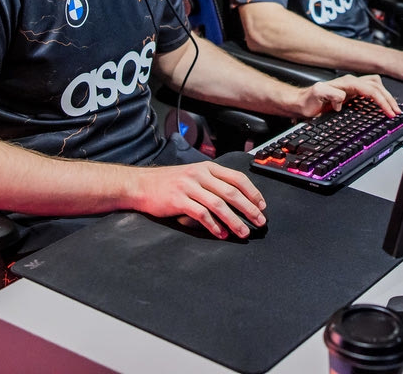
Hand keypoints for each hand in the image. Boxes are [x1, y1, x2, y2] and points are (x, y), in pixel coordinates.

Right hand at [134, 161, 265, 239]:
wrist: (141, 184)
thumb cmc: (169, 182)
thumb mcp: (194, 175)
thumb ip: (213, 183)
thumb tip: (237, 198)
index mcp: (208, 168)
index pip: (237, 178)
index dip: (252, 192)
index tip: (262, 205)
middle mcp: (200, 175)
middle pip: (232, 192)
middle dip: (249, 209)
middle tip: (259, 221)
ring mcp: (189, 186)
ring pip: (219, 204)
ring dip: (234, 220)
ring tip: (243, 232)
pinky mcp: (179, 200)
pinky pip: (201, 214)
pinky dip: (213, 225)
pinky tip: (220, 233)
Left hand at [293, 74, 401, 117]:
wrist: (299, 102)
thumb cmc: (306, 100)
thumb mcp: (317, 95)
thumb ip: (331, 94)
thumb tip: (344, 98)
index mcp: (346, 83)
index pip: (370, 89)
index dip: (382, 101)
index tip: (389, 112)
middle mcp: (350, 83)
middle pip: (377, 87)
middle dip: (388, 99)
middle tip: (396, 112)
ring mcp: (351, 88)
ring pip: (375, 87)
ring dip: (385, 97)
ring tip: (392, 108)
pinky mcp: (350, 94)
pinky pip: (370, 92)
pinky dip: (379, 98)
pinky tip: (381, 105)